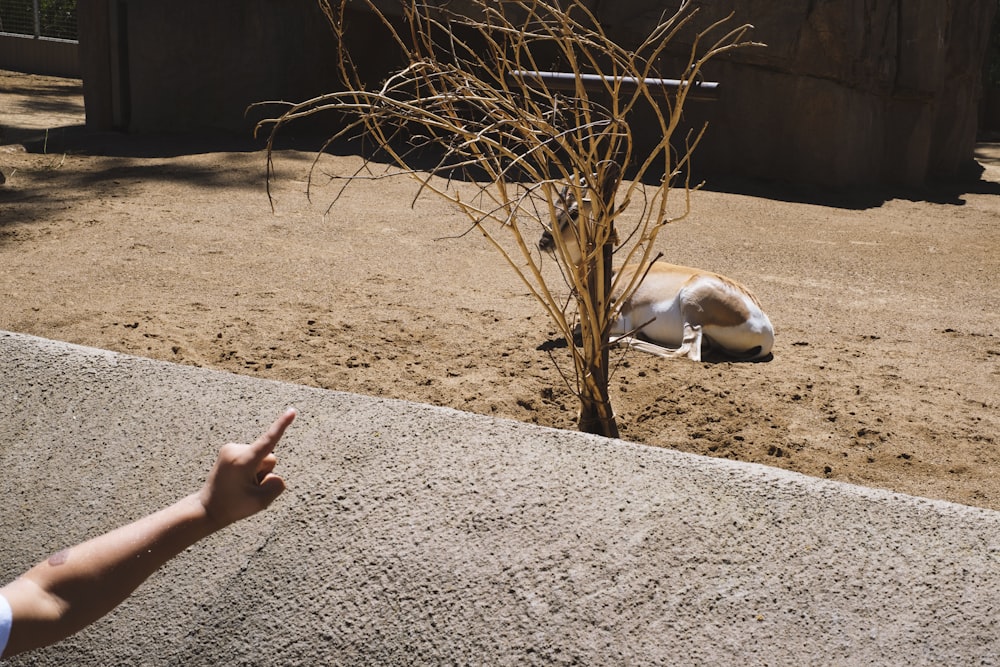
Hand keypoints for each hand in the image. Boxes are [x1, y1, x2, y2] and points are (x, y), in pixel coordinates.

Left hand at [196, 408, 296, 527]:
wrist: (208, 509)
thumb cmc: (233, 506)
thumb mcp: (262, 501)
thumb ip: (277, 484)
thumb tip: (273, 473)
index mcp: (243, 461)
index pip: (268, 441)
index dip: (282, 425)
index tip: (292, 411)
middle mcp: (235, 450)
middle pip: (269, 458)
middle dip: (264, 473)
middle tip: (246, 489)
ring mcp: (230, 448)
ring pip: (262, 458)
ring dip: (257, 472)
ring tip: (240, 485)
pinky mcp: (229, 450)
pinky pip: (253, 456)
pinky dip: (250, 468)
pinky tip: (237, 480)